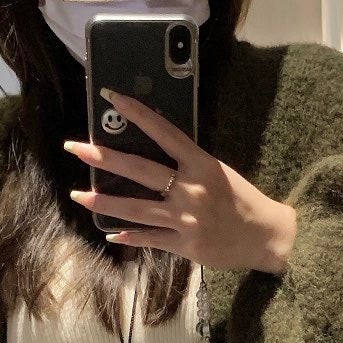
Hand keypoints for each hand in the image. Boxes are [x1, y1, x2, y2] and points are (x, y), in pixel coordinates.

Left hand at [64, 89, 296, 273]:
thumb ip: (188, 163)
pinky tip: (108, 231)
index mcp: (202, 165)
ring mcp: (185, 219)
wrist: (266, 237)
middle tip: (76, 147)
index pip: (164, 133)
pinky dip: (129, 236)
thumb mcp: (219, 172)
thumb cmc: (242, 200)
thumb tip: (155, 150)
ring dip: (104, 201)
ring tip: (78, 195)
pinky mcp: (185, 245)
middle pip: (139, 170)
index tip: (112, 97)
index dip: (137, 113)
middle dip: (104, 158)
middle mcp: (191, 190)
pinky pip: (150, 239)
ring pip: (136, 209)